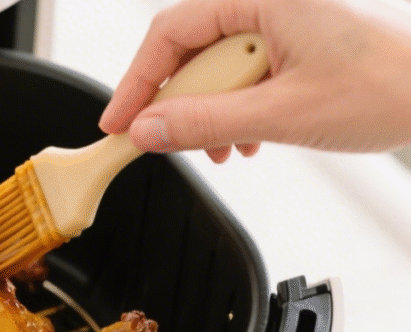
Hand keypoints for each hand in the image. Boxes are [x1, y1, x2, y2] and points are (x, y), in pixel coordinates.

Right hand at [99, 0, 410, 161]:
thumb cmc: (396, 85)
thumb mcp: (285, 112)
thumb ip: (207, 122)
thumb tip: (150, 129)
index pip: (172, 32)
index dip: (137, 81)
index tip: (119, 122)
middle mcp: (271, 2)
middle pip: (192, 49)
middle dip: (179, 103)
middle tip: (166, 142)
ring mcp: (287, 21)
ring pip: (219, 64)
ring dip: (211, 112)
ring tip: (224, 147)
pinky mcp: (299, 43)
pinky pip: (247, 71)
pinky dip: (239, 108)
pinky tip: (251, 137)